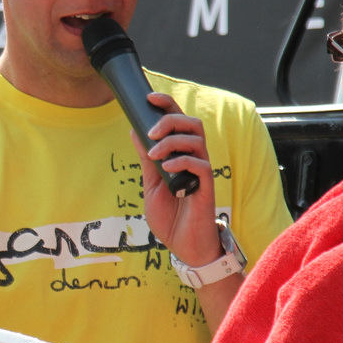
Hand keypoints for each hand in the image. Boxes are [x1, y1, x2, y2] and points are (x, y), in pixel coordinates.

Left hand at [131, 92, 219, 266]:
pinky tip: (168, 167)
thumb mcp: (151, 185)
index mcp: (180, 155)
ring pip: (197, 140)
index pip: (179, 121)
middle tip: (152, 133)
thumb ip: (147, 160)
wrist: (183, 246)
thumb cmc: (171, 217)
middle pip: (192, 123)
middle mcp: (194, 159)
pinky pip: (201, 164)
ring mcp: (202, 172)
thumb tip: (135, 131)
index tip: (149, 97)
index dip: (167, 105)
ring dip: (172, 142)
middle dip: (170, 120)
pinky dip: (183, 161)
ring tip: (154, 155)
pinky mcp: (206, 187)